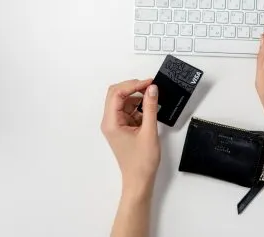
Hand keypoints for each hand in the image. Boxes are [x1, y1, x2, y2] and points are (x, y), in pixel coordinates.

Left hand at [101, 79, 159, 196]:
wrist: (139, 180)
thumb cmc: (142, 160)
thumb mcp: (149, 131)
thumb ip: (150, 107)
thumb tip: (152, 88)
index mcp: (111, 122)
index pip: (117, 94)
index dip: (133, 85)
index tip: (150, 83)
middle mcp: (109, 121)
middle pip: (117, 94)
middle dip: (133, 88)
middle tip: (151, 87)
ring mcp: (115, 124)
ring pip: (123, 102)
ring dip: (137, 98)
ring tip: (153, 100)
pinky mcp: (122, 128)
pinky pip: (128, 110)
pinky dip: (138, 107)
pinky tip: (149, 111)